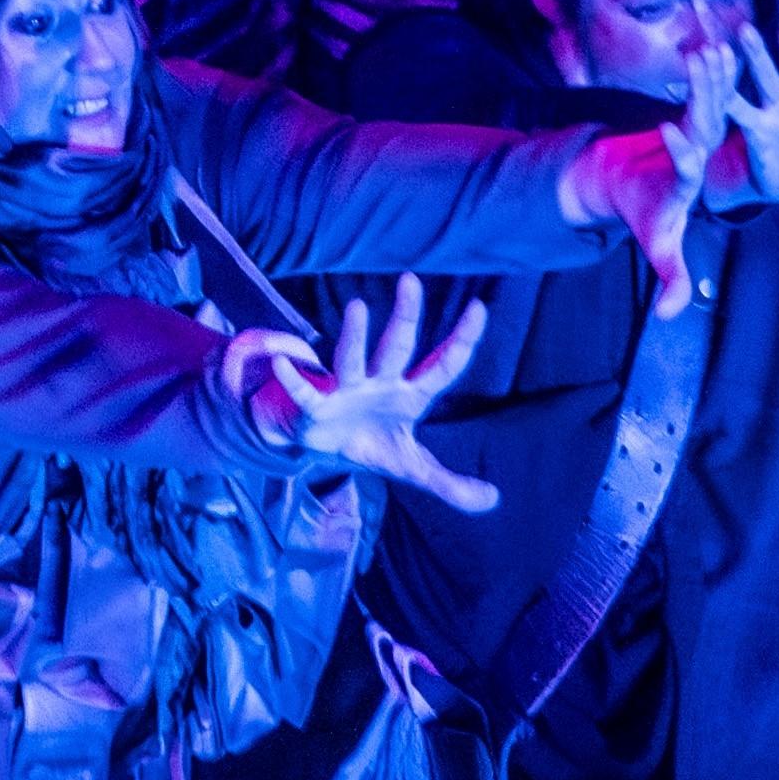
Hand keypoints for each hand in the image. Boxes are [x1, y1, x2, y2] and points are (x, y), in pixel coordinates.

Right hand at [223, 279, 508, 510]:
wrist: (323, 443)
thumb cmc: (373, 441)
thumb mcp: (414, 467)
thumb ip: (451, 484)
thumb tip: (494, 499)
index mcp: (410, 396)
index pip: (442, 367)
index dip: (461, 342)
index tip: (479, 307)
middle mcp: (380, 384)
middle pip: (395, 348)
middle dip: (405, 317)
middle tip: (411, 280)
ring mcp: (346, 391)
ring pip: (351, 361)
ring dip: (355, 337)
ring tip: (358, 306)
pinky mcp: (315, 407)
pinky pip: (304, 393)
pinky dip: (293, 379)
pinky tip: (284, 362)